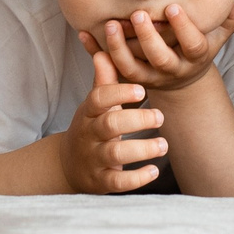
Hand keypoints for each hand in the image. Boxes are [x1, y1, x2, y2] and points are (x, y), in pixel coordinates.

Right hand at [64, 47, 167, 193]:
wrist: (69, 165)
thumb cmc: (91, 128)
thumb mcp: (95, 105)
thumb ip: (103, 81)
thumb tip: (105, 51)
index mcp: (88, 112)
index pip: (99, 98)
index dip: (119, 93)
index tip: (142, 90)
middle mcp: (89, 134)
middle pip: (110, 125)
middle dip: (137, 120)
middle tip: (160, 117)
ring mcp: (93, 159)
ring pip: (115, 154)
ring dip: (142, 149)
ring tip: (163, 145)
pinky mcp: (100, 181)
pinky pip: (117, 182)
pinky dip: (136, 178)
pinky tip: (153, 170)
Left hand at [79, 0, 233, 95]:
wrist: (182, 81)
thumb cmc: (198, 48)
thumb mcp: (218, 36)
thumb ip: (230, 18)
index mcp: (194, 57)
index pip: (192, 44)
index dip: (183, 28)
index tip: (172, 7)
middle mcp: (171, 69)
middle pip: (160, 58)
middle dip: (148, 37)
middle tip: (138, 14)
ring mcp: (149, 77)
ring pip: (131, 68)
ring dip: (118, 48)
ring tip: (110, 25)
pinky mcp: (128, 79)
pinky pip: (109, 68)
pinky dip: (95, 52)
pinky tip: (84, 33)